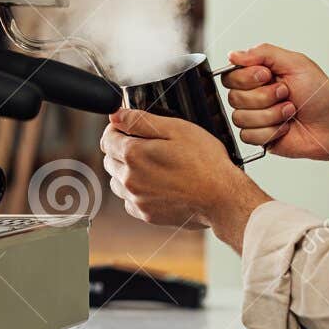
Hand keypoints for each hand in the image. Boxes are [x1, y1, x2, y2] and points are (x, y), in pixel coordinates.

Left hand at [100, 109, 268, 243]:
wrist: (221, 198)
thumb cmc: (205, 162)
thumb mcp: (176, 129)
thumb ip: (141, 120)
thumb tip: (116, 114)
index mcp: (133, 155)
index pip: (107, 138)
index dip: (118, 128)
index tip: (131, 128)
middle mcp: (129, 179)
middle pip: (109, 159)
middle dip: (121, 149)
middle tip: (147, 145)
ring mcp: (136, 199)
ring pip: (117, 181)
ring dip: (127, 171)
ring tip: (153, 165)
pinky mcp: (145, 214)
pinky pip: (130, 199)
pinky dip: (137, 190)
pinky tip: (157, 184)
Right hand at [222, 44, 328, 175]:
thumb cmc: (320, 94)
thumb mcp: (295, 63)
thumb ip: (263, 53)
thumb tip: (233, 55)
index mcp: (258, 76)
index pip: (230, 76)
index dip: (247, 77)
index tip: (268, 76)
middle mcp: (254, 96)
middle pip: (233, 97)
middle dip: (265, 96)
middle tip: (286, 94)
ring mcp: (256, 118)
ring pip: (240, 118)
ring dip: (271, 115)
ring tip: (290, 111)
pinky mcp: (260, 138)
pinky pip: (248, 136)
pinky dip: (272, 131)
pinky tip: (286, 127)